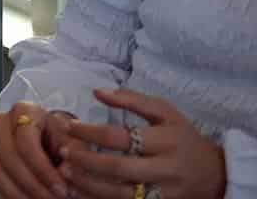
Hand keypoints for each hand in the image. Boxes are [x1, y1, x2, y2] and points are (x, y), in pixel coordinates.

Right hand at [0, 101, 74, 198]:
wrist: (50, 141)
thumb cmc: (63, 140)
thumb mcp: (73, 143)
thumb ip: (72, 156)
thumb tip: (63, 172)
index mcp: (25, 111)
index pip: (27, 143)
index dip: (44, 170)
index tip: (62, 190)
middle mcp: (2, 122)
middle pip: (9, 157)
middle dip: (33, 185)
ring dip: (18, 194)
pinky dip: (5, 196)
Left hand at [56, 89, 225, 198]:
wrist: (218, 175)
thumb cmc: (184, 137)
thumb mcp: (165, 112)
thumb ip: (131, 99)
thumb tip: (96, 91)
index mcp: (165, 141)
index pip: (120, 137)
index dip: (90, 132)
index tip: (68, 126)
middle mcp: (165, 169)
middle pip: (118, 168)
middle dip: (85, 161)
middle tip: (62, 152)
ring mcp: (164, 193)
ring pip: (120, 194)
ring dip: (88, 184)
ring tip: (64, 173)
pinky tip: (81, 191)